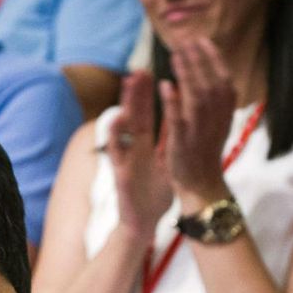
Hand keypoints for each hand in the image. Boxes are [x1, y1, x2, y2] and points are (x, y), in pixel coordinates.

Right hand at [107, 70, 173, 234]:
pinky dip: (115, 136)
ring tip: (128, 85)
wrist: (143, 223)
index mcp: (145, 146)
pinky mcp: (120, 172)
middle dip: (135, 94)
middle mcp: (134, 149)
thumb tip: (176, 118)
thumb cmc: (153, 195)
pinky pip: (117, 152)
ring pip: (123, 129)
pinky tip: (116, 119)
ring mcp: (126, 159)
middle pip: (134, 116)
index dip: (146, 95)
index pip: (146, 115)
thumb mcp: (164, 163)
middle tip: (137, 70)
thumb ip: (167, 141)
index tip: (148, 74)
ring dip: (124, 106)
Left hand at [159, 38, 236, 206]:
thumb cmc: (205, 153)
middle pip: (210, 82)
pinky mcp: (183, 142)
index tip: (202, 41)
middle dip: (199, 59)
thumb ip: (214, 101)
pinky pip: (178, 119)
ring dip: (186, 74)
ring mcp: (200, 130)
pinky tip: (165, 86)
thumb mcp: (216, 124)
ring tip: (176, 56)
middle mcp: (216, 119)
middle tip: (186, 41)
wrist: (202, 185)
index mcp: (225, 113)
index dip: (213, 58)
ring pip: (196, 96)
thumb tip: (208, 75)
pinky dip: (173, 102)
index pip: (223, 78)